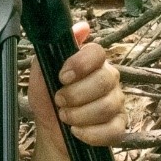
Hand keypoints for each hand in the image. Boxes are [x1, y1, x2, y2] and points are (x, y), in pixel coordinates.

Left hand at [27, 22, 126, 153]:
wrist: (50, 131)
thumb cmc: (47, 99)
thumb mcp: (42, 72)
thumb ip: (55, 48)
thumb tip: (81, 27)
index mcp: (91, 63)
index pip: (97, 53)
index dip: (80, 65)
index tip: (62, 77)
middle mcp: (108, 79)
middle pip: (105, 80)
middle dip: (76, 94)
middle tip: (59, 101)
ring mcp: (116, 102)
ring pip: (107, 106)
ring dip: (79, 115)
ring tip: (65, 116)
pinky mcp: (118, 126)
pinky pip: (113, 129)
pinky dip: (90, 133)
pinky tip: (77, 131)